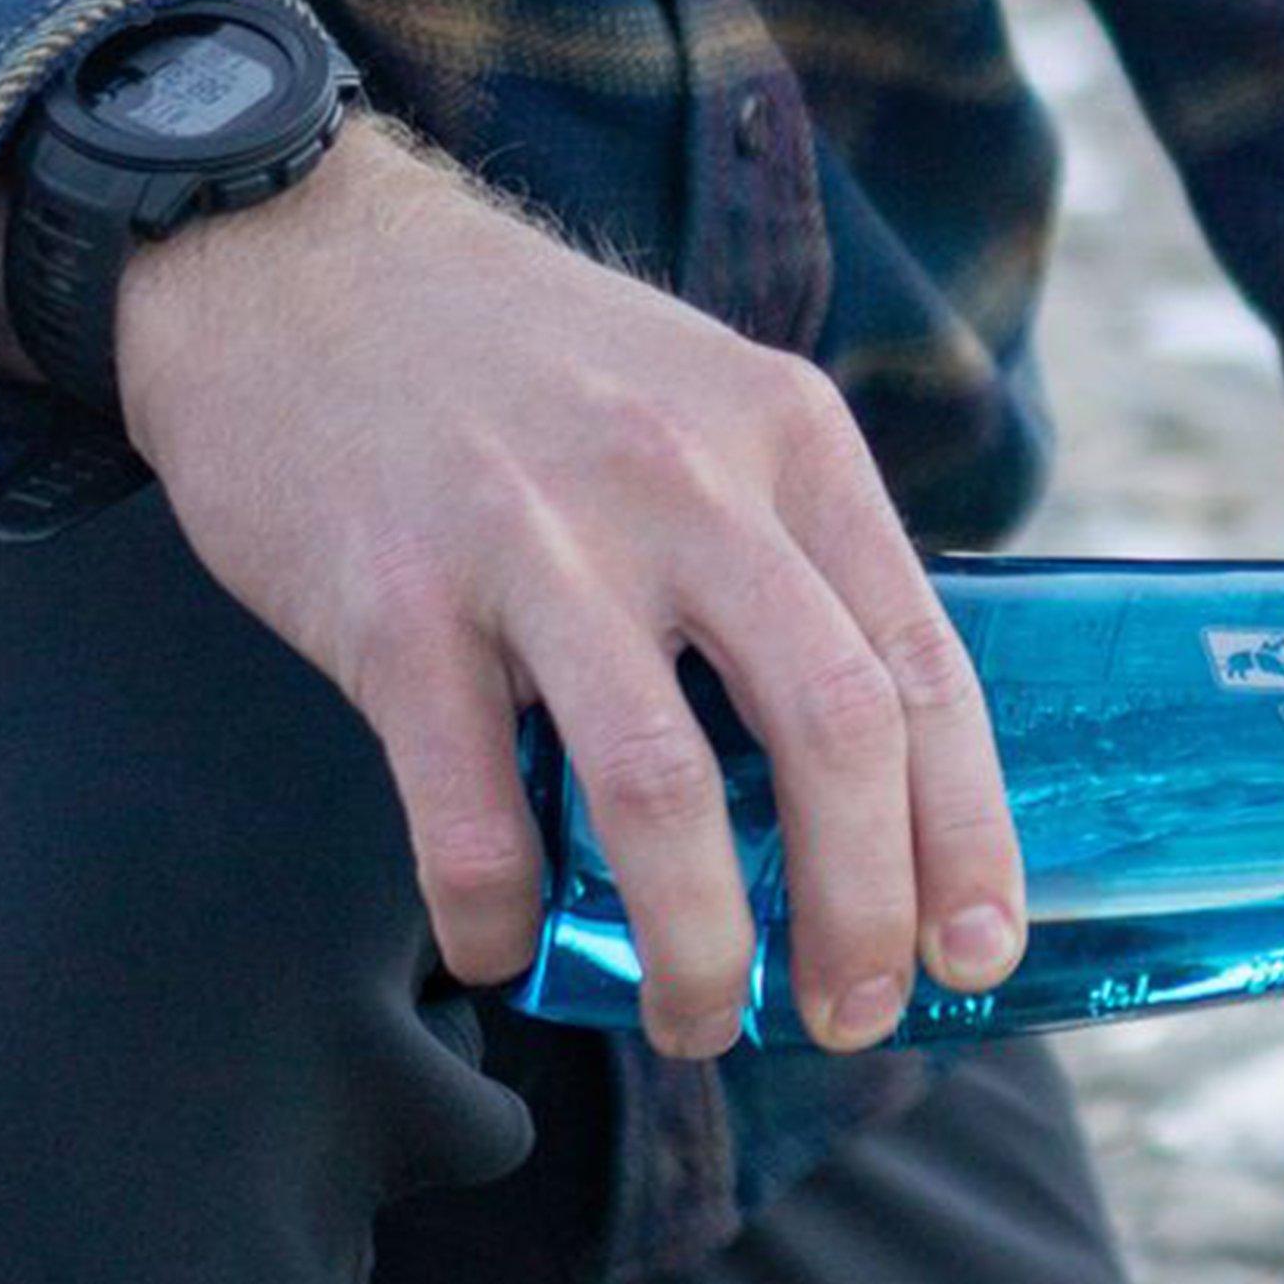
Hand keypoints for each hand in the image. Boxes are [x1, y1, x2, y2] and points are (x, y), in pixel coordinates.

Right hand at [103, 116, 1025, 1057]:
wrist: (301, 259)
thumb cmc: (530, 364)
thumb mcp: (711, 404)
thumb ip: (792, 549)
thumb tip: (871, 755)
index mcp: (793, 442)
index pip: (924, 661)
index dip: (966, 825)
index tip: (982, 948)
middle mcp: (688, 486)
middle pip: (830, 730)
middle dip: (861, 906)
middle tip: (856, 1015)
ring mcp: (541, 544)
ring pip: (663, 790)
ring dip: (697, 943)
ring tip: (697, 1024)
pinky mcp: (394, 604)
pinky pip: (471, 807)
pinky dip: (501, 909)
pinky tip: (511, 947)